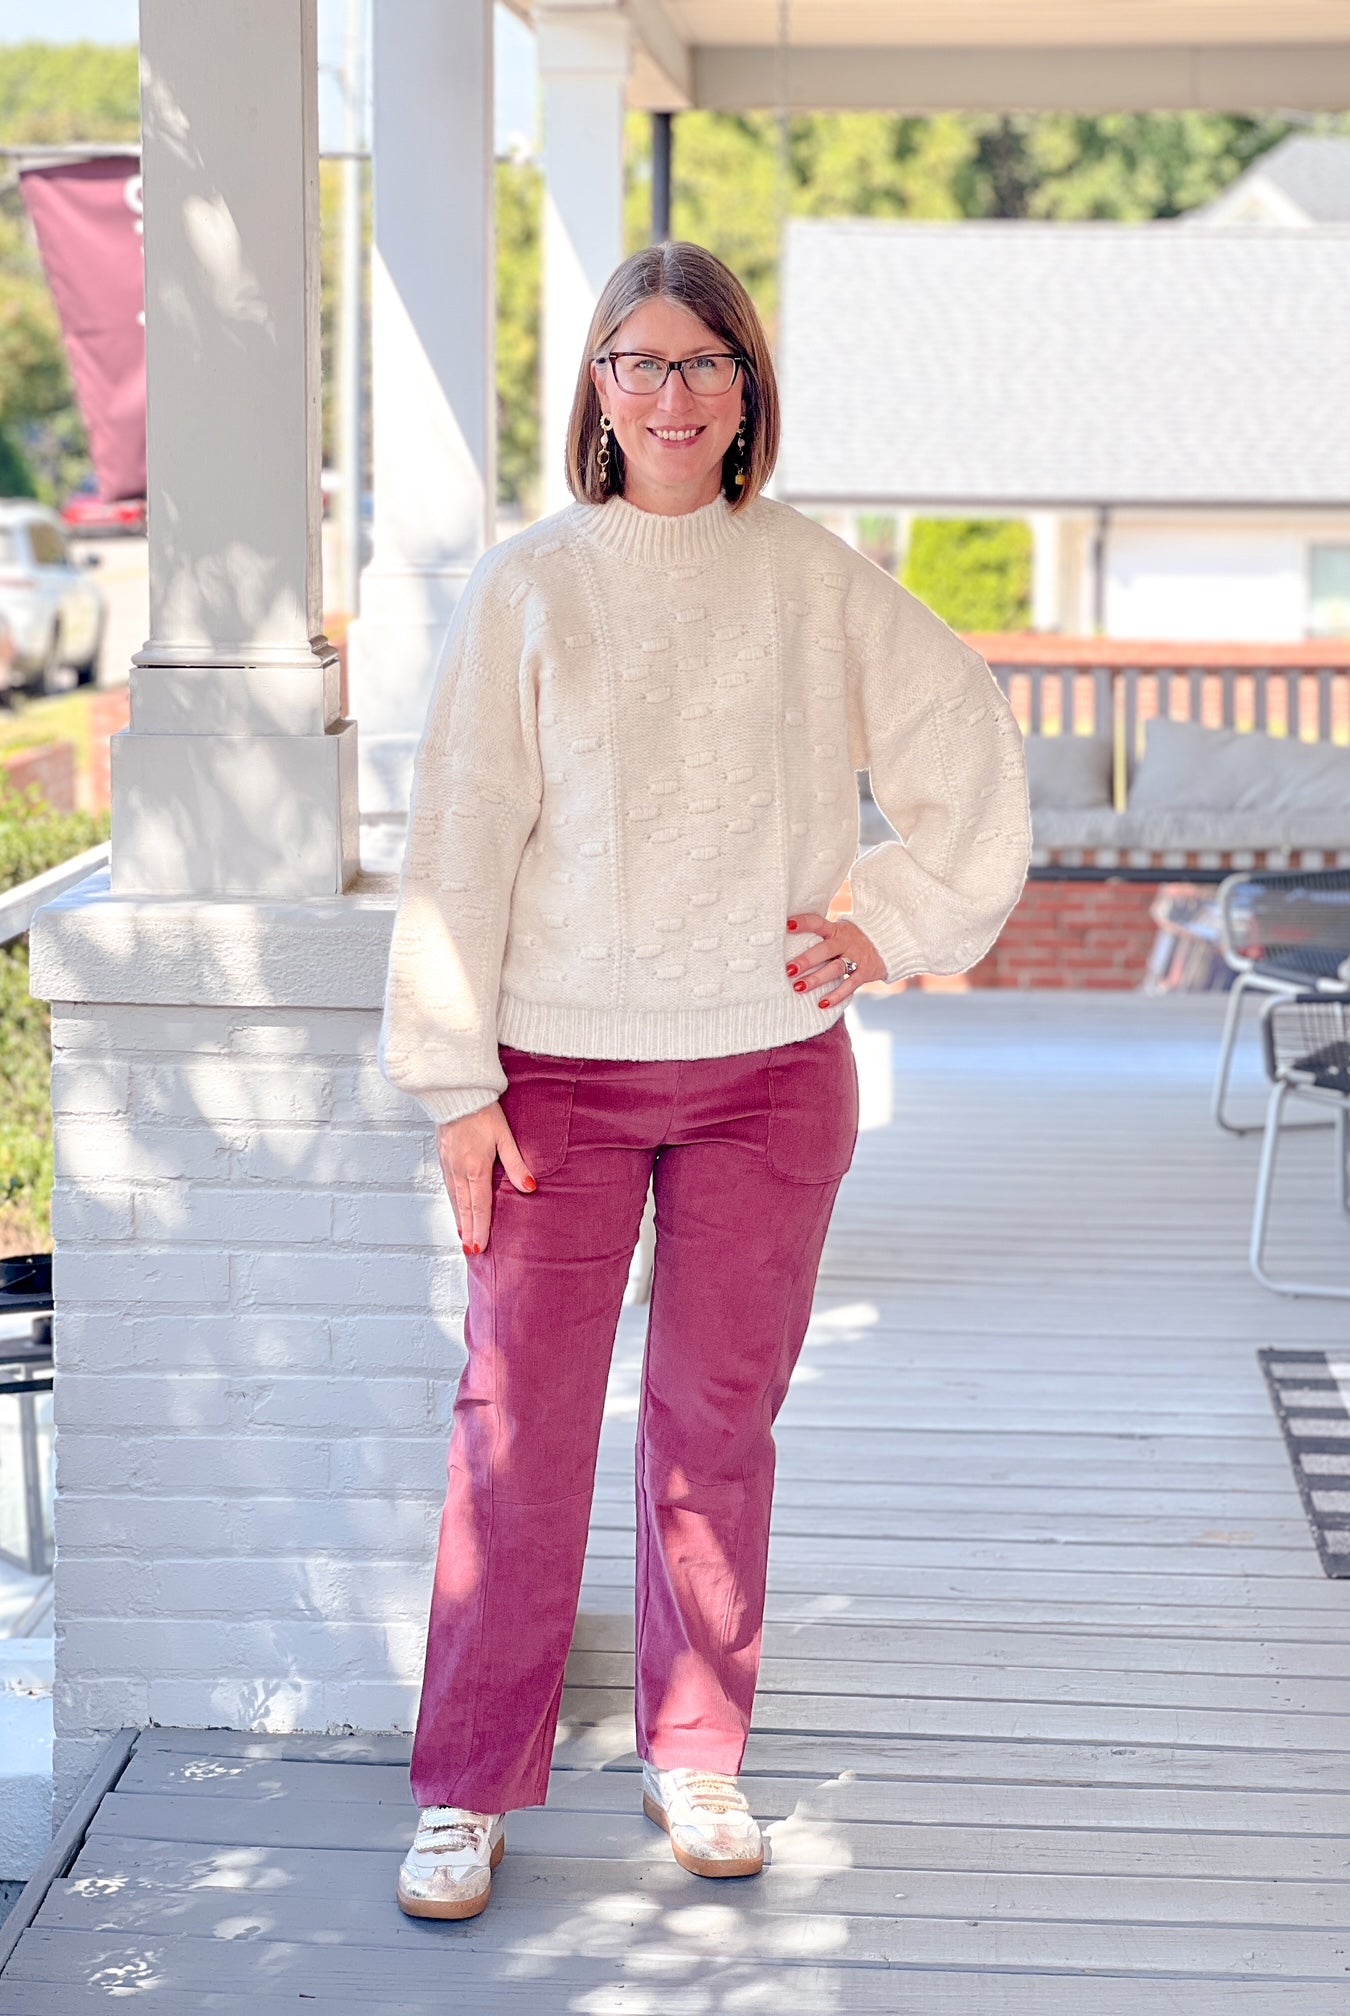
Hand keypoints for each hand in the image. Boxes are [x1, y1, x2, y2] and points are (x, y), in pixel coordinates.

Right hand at [436, 1101, 536, 1255]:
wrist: (455, 1092)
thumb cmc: (482, 1110)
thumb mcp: (504, 1136)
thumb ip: (516, 1163)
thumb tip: (530, 1187)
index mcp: (476, 1167)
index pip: (479, 1206)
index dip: (481, 1228)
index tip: (480, 1247)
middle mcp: (459, 1170)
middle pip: (465, 1207)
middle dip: (469, 1230)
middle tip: (472, 1251)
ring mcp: (448, 1164)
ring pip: (454, 1198)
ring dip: (459, 1219)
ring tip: (464, 1236)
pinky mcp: (443, 1157)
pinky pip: (448, 1186)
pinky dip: (452, 1202)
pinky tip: (456, 1207)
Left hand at [785, 911, 885, 1009]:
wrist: (889, 944)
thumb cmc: (854, 938)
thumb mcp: (840, 929)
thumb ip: (822, 933)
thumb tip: (789, 933)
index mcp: (836, 929)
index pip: (818, 923)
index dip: (804, 923)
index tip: (787, 925)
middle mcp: (845, 942)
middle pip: (825, 950)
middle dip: (807, 960)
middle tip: (789, 969)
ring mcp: (856, 958)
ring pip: (834, 969)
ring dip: (816, 979)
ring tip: (799, 987)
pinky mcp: (865, 973)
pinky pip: (849, 986)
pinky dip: (836, 996)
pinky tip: (822, 1003)